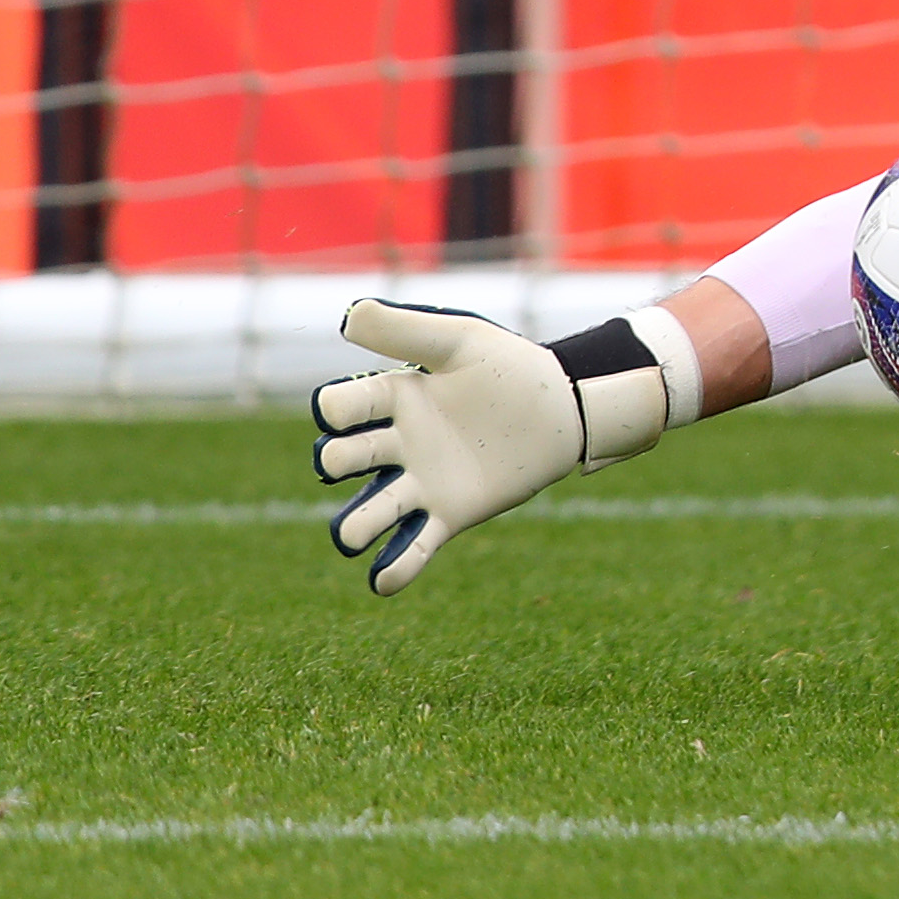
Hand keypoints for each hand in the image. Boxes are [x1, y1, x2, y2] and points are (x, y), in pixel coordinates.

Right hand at [312, 297, 659, 594]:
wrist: (565, 408)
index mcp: (394, 397)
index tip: (336, 409)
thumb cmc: (510, 367)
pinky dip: (397, 567)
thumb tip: (348, 316)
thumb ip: (408, 330)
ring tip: (349, 537)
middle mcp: (397, 443)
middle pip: (345, 458)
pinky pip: (414, 547)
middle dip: (333, 461)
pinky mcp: (448, 514)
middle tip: (337, 461)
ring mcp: (420, 483)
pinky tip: (381, 582)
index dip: (334, 409)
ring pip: (371, 512)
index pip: (344, 407)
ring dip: (354, 526)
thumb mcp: (461, 340)